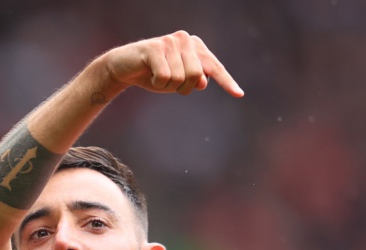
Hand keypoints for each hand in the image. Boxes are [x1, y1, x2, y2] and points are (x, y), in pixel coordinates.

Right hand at [102, 31, 243, 97]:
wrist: (126, 67)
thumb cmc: (157, 73)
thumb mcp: (181, 80)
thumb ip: (196, 79)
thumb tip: (203, 82)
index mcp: (196, 46)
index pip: (215, 67)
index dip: (227, 82)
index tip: (239, 94)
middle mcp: (185, 39)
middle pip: (198, 76)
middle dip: (185, 87)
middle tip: (170, 83)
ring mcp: (170, 42)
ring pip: (181, 78)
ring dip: (169, 86)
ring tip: (159, 77)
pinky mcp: (155, 48)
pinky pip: (166, 76)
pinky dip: (158, 83)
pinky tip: (151, 75)